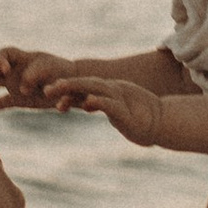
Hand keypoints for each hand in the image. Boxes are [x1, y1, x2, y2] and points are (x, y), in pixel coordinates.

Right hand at [0, 45, 71, 107]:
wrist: (75, 85)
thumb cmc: (64, 73)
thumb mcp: (52, 70)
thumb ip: (37, 75)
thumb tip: (22, 88)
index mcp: (23, 58)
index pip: (4, 54)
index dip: (0, 60)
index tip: (2, 69)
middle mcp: (16, 69)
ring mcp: (15, 83)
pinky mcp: (20, 98)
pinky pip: (2, 102)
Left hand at [41, 75, 163, 148]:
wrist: (162, 122)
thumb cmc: (138, 119)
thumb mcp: (116, 113)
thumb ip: (101, 106)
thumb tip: (86, 103)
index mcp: (106, 92)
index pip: (83, 87)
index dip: (65, 87)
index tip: (46, 91)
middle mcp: (111, 91)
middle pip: (85, 84)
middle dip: (64, 85)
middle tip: (46, 89)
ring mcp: (119, 99)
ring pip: (95, 89)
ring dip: (75, 88)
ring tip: (59, 87)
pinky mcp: (125, 112)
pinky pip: (111, 105)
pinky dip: (99, 102)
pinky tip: (88, 102)